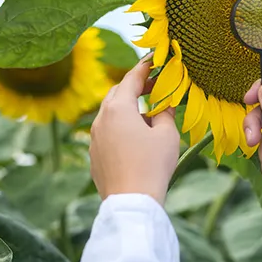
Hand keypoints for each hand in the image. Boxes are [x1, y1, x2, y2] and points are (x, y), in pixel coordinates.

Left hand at [90, 55, 179, 204]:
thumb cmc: (152, 165)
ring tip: (148, 114)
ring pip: (110, 114)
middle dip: (134, 86)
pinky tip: (136, 138)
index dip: (144, 67)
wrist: (131, 201)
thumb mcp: (167, 135)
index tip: (153, 59)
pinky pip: (107, 132)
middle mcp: (101, 119)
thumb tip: (164, 106)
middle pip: (117, 93)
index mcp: (118, 108)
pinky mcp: (94, 155)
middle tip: (154, 86)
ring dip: (128, 108)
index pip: (131, 78)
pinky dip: (121, 127)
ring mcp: (94, 138)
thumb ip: (166, 114)